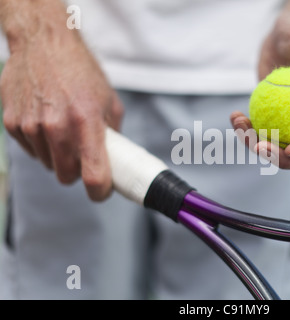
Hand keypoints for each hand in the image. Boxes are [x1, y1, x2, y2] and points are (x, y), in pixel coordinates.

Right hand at [0, 23, 122, 200]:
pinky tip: (46, 121)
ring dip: (58, 156)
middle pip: (67, 176)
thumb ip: (113, 133)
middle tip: (82, 153)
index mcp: (86, 121)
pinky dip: (41, 144)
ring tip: (63, 129)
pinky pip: (31, 150)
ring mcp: (32, 126)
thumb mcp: (109, 100)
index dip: (99, 192)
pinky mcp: (13, 123)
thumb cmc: (80, 70)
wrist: (43, 42)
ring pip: (49, 164)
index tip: (101, 192)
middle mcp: (57, 127)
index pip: (94, 176)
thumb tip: (116, 158)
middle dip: (77, 170)